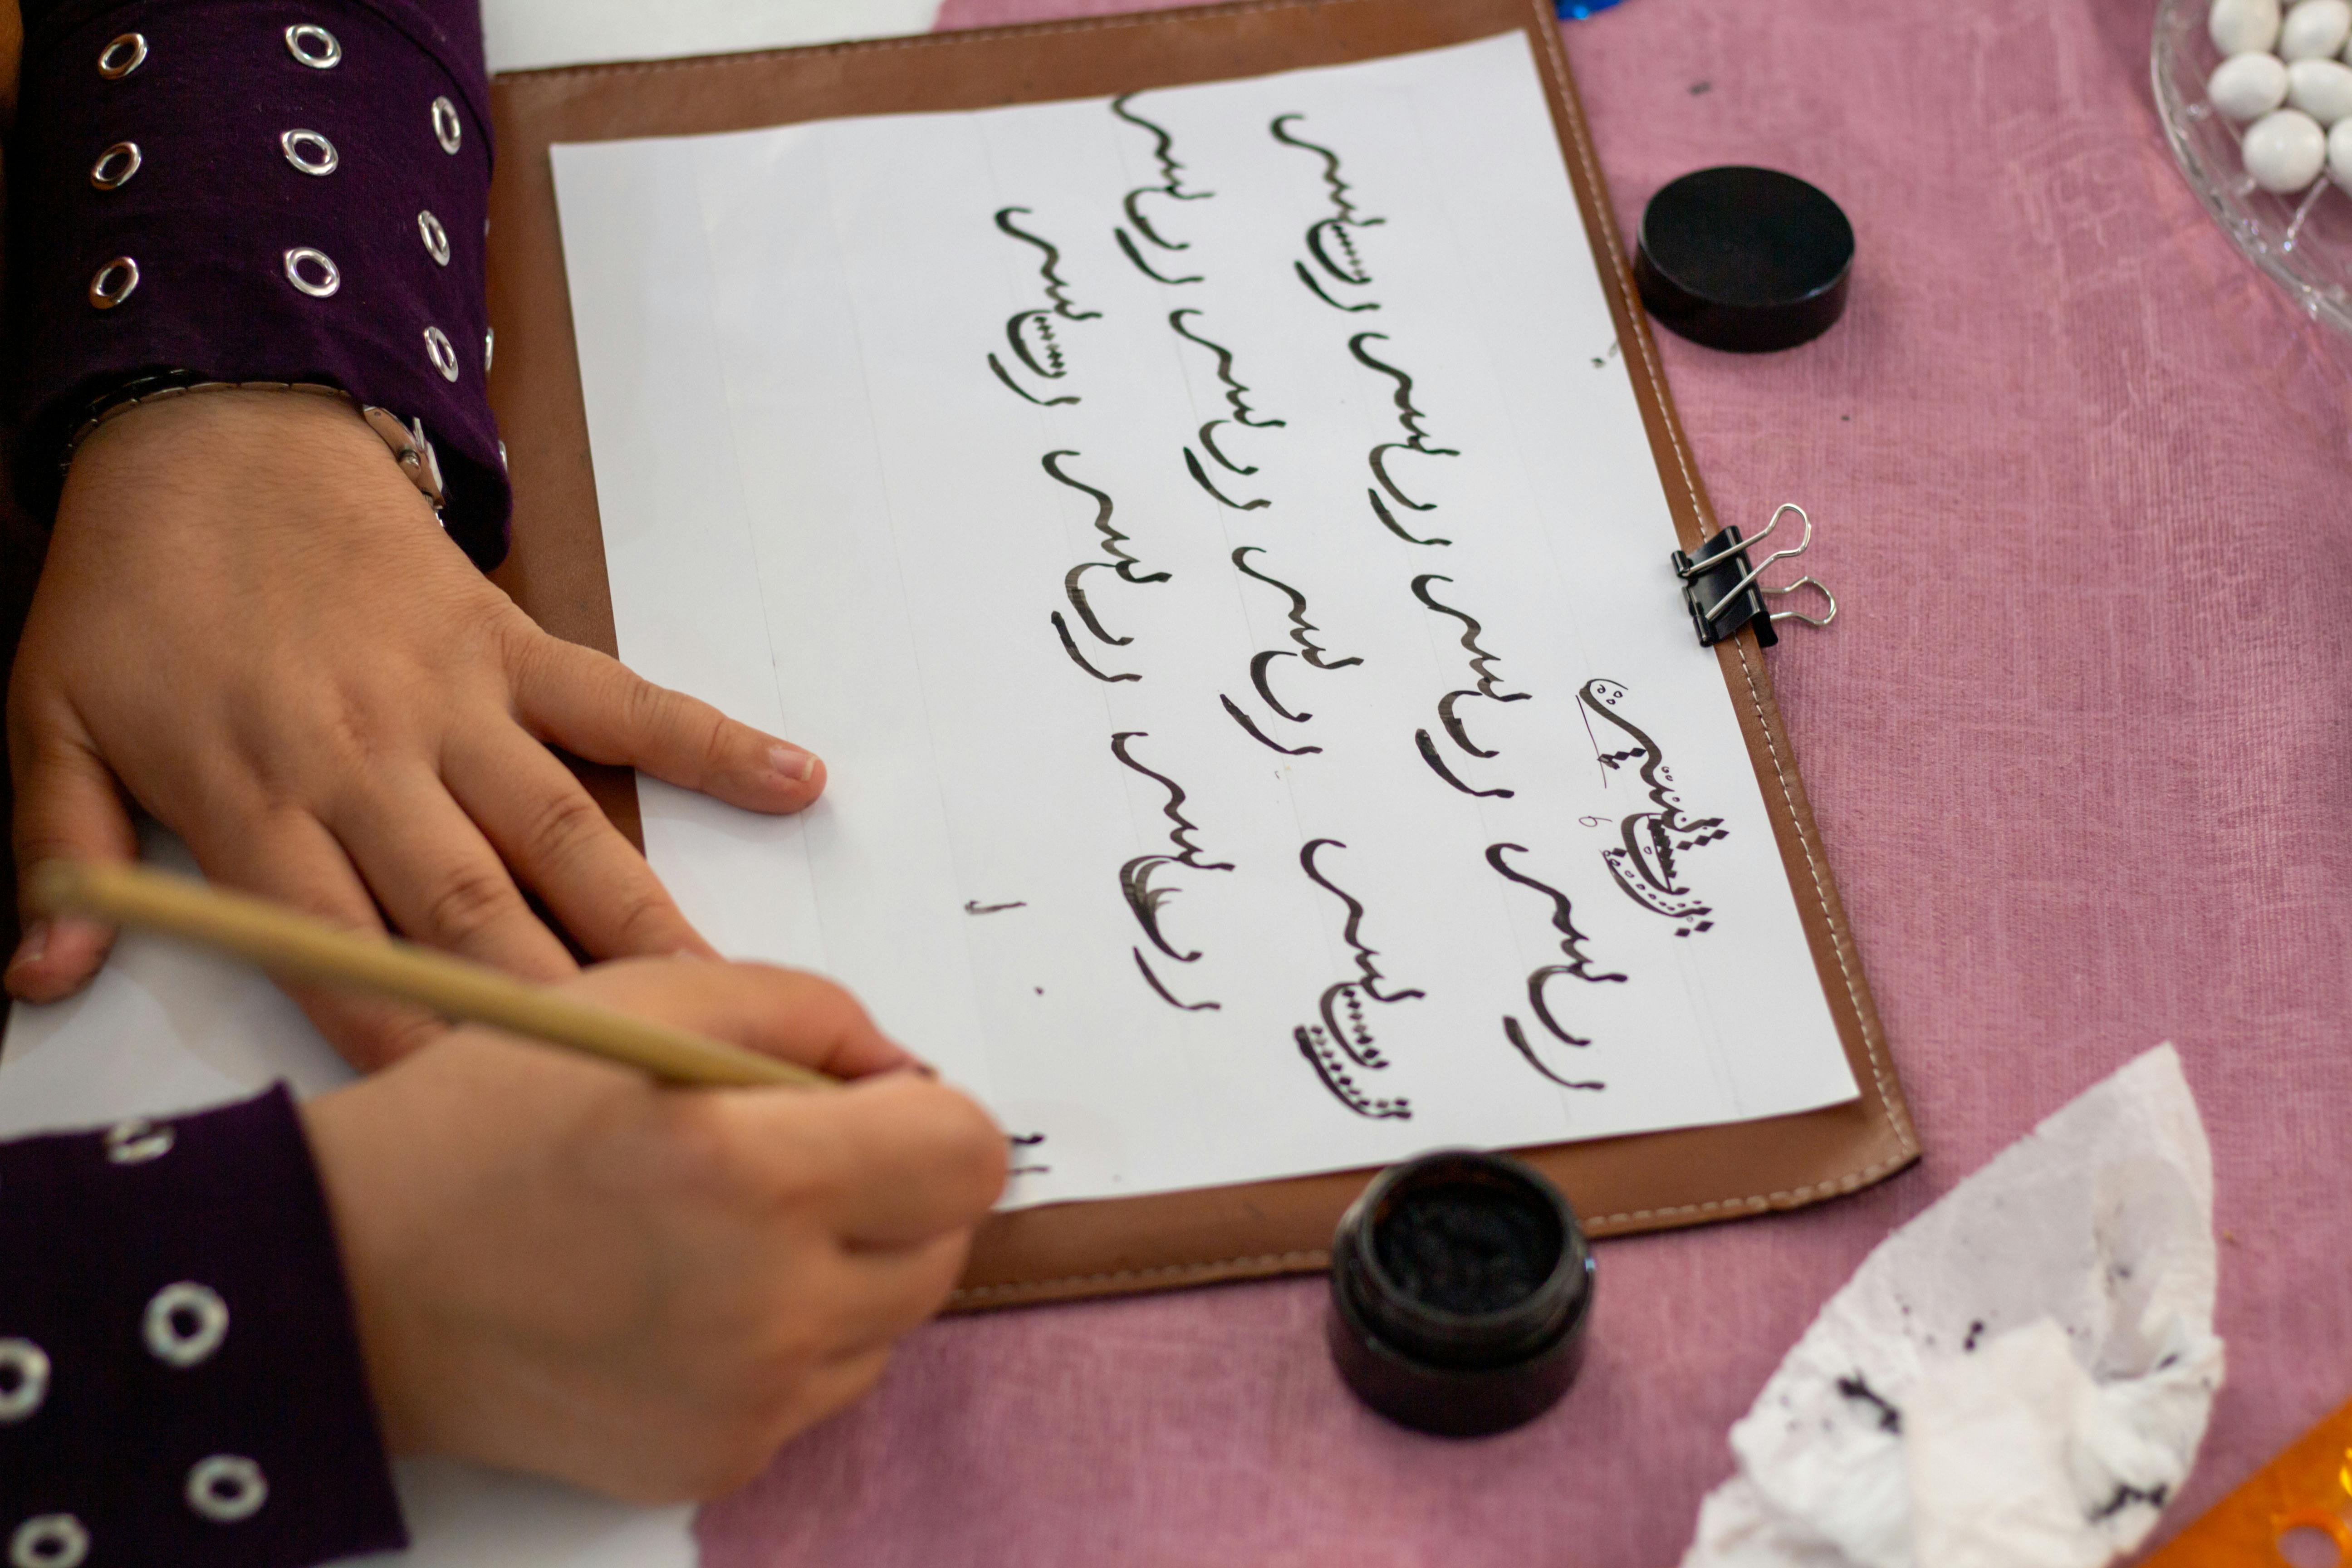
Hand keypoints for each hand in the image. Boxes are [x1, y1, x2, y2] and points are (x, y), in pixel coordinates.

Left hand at [7, 389, 823, 1065]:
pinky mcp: (512, 643)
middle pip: (474, 910)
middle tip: (649, 1093)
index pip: (341, 953)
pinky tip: (796, 780)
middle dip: (559, 1011)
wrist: (211, 429)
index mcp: (255, 795)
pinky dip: (710, 738)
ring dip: (644, 919)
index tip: (490, 1128)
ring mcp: (455, 700)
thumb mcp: (48, 716)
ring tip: (731, 995)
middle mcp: (368, 760)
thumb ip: (63, 851)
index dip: (415, 1046)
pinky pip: (623, 698)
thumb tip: (41, 976)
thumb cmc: (135, 589)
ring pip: (561, 830)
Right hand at [303, 958, 1006, 1500]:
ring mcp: (748, 1400)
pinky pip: (819, 1387)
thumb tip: (906, 1070)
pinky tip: (688, 1296)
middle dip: (894, 1189)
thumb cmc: (490, 1116)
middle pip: (945, 1245)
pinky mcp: (715, 1460)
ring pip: (891, 1320)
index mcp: (760, 1174)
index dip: (930, 1113)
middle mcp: (771, 1305)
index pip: (970, 1154)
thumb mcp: (649, 994)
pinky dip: (787, 1338)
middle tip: (788, 1158)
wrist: (351, 1277)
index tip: (864, 1102)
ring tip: (724, 1226)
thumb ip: (809, 1013)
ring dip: (846, 1266)